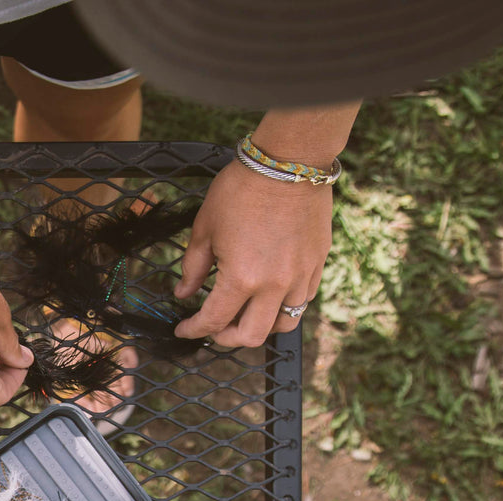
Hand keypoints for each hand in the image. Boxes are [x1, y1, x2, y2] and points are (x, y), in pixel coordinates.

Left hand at [173, 161, 332, 346]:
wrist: (288, 161)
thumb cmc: (242, 190)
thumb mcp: (205, 229)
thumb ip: (193, 268)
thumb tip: (184, 294)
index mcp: (242, 278)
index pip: (214, 321)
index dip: (194, 330)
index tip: (184, 329)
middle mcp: (275, 285)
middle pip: (252, 336)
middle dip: (227, 338)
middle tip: (214, 327)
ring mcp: (301, 276)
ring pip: (283, 323)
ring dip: (260, 326)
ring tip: (244, 314)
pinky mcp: (317, 263)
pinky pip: (303, 300)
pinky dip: (284, 307)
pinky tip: (269, 297)